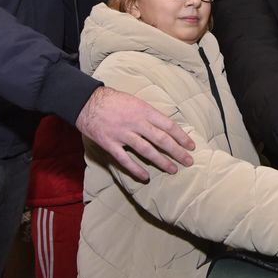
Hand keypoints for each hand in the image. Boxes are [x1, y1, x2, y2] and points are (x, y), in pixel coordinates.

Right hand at [76, 87, 194, 180]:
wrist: (86, 102)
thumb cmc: (113, 100)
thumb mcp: (135, 101)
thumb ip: (148, 114)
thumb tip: (165, 127)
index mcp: (144, 110)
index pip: (168, 125)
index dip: (181, 136)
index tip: (191, 146)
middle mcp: (136, 122)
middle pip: (161, 139)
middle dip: (177, 152)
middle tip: (189, 161)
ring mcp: (123, 134)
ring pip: (146, 151)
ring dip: (161, 161)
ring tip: (173, 170)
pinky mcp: (110, 144)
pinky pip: (125, 159)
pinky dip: (136, 169)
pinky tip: (145, 177)